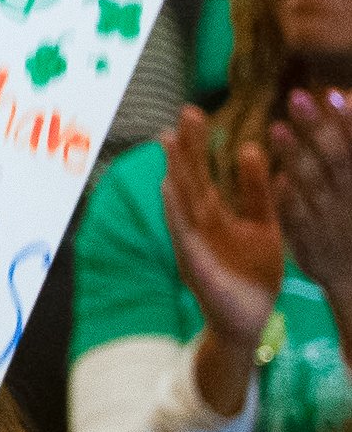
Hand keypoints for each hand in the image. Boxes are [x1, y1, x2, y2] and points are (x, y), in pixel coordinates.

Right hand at [165, 106, 282, 418]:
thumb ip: (256, 192)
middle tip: (183, 112)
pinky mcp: (195, 264)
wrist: (251, 320)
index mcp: (216, 215)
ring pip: (182, 202)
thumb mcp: (263, 226)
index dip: (198, 144)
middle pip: (189, 180)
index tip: (194, 111)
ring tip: (168, 142)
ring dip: (174, 172)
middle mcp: (199, 225)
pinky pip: (183, 233)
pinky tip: (169, 189)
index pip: (204, 173)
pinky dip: (174, 211)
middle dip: (185, 148)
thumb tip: (252, 149)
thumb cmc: (253, 273)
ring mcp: (194, 244)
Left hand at [270, 92, 351, 318]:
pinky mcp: (310, 240)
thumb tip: (348, 100)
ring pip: (314, 186)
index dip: (349, 123)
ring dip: (295, 156)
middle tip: (297, 96)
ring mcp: (332, 220)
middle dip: (318, 130)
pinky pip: (297, 217)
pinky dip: (288, 198)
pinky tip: (276, 178)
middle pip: (337, 161)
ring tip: (276, 128)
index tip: (336, 94)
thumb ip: (350, 147)